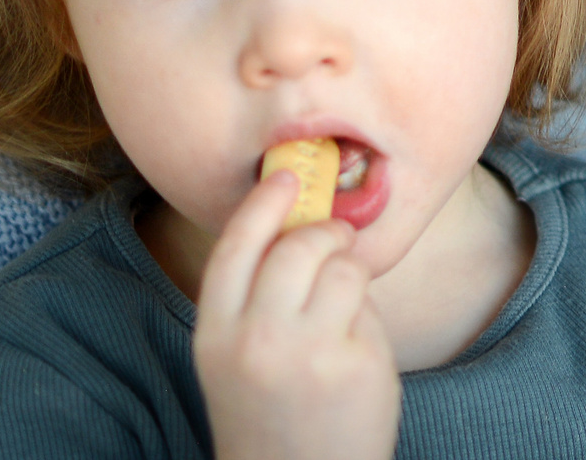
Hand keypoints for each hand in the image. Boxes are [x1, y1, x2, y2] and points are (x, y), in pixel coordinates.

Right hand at [195, 169, 399, 459]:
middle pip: (298, 246)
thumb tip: (301, 222)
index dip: (262, 203)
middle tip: (336, 240)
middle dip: (324, 232)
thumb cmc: (270, 409)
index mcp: (216, 335)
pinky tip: (353, 353)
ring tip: (342, 310)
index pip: (236, 247)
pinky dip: (367, 321)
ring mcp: (308, 352)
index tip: (286, 176)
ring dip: (350, 276)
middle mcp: (256, 340)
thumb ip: (256, 298)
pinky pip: (370, 308)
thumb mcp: (236, 356)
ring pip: (343, 267)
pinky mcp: (355, 363)